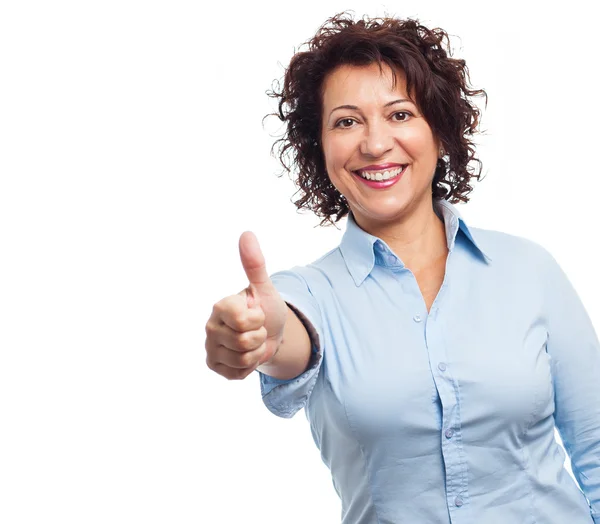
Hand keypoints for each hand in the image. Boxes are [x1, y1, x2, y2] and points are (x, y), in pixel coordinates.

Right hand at [205, 231, 287, 379]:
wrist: (271, 334)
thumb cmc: (266, 308)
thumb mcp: (265, 288)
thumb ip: (255, 263)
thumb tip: (246, 233)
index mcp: (221, 306)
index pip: (243, 321)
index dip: (258, 320)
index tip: (257, 314)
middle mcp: (210, 326)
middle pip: (244, 342)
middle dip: (259, 337)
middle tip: (256, 330)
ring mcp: (210, 347)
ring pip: (242, 360)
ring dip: (256, 353)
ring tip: (252, 342)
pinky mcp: (214, 365)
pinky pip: (238, 373)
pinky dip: (250, 367)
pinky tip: (247, 355)